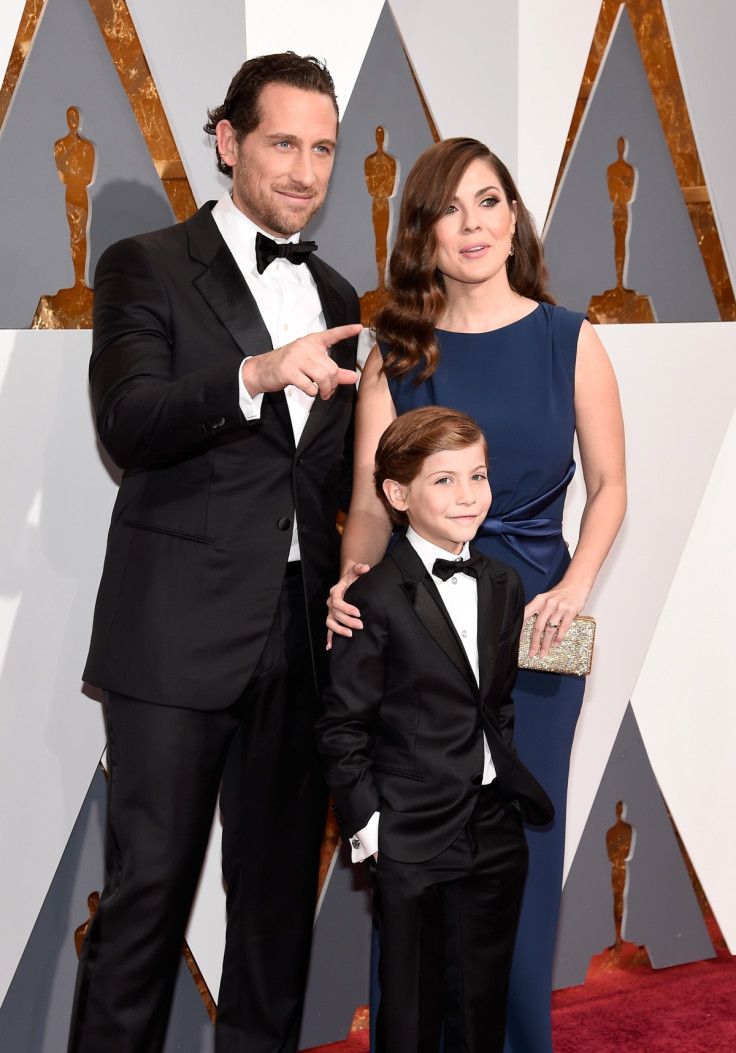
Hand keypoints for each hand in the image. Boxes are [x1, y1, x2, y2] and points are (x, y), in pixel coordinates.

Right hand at [241, 323, 361, 399]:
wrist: (261, 370)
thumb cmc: (288, 366)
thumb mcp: (310, 365)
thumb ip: (334, 372)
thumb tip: (353, 377)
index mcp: (312, 342)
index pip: (332, 334)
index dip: (346, 331)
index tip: (359, 328)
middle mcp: (304, 346)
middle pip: (331, 367)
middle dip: (333, 383)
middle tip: (329, 391)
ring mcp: (295, 357)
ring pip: (322, 376)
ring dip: (325, 390)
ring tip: (323, 394)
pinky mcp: (288, 370)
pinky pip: (309, 385)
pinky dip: (313, 392)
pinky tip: (310, 391)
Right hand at [326, 562, 369, 646]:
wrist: (348, 583)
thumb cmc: (352, 579)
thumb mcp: (355, 571)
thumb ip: (359, 569)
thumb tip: (365, 568)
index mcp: (335, 592)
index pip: (337, 601)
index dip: (346, 608)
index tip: (358, 612)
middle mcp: (331, 603)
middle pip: (336, 614)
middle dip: (347, 621)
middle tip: (360, 625)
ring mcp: (331, 612)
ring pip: (330, 623)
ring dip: (339, 630)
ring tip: (350, 634)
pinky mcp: (332, 619)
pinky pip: (329, 629)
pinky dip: (328, 638)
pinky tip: (330, 647)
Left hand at [522, 580, 590, 657]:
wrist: (576, 583)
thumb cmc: (560, 592)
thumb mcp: (546, 598)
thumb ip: (539, 609)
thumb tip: (532, 627)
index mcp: (539, 600)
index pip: (525, 615)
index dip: (521, 629)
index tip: (520, 640)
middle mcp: (547, 604)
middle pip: (538, 627)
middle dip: (534, 642)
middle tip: (532, 652)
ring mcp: (559, 608)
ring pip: (550, 630)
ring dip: (546, 644)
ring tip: (543, 652)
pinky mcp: (570, 612)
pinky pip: (563, 628)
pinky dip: (559, 638)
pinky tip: (556, 644)